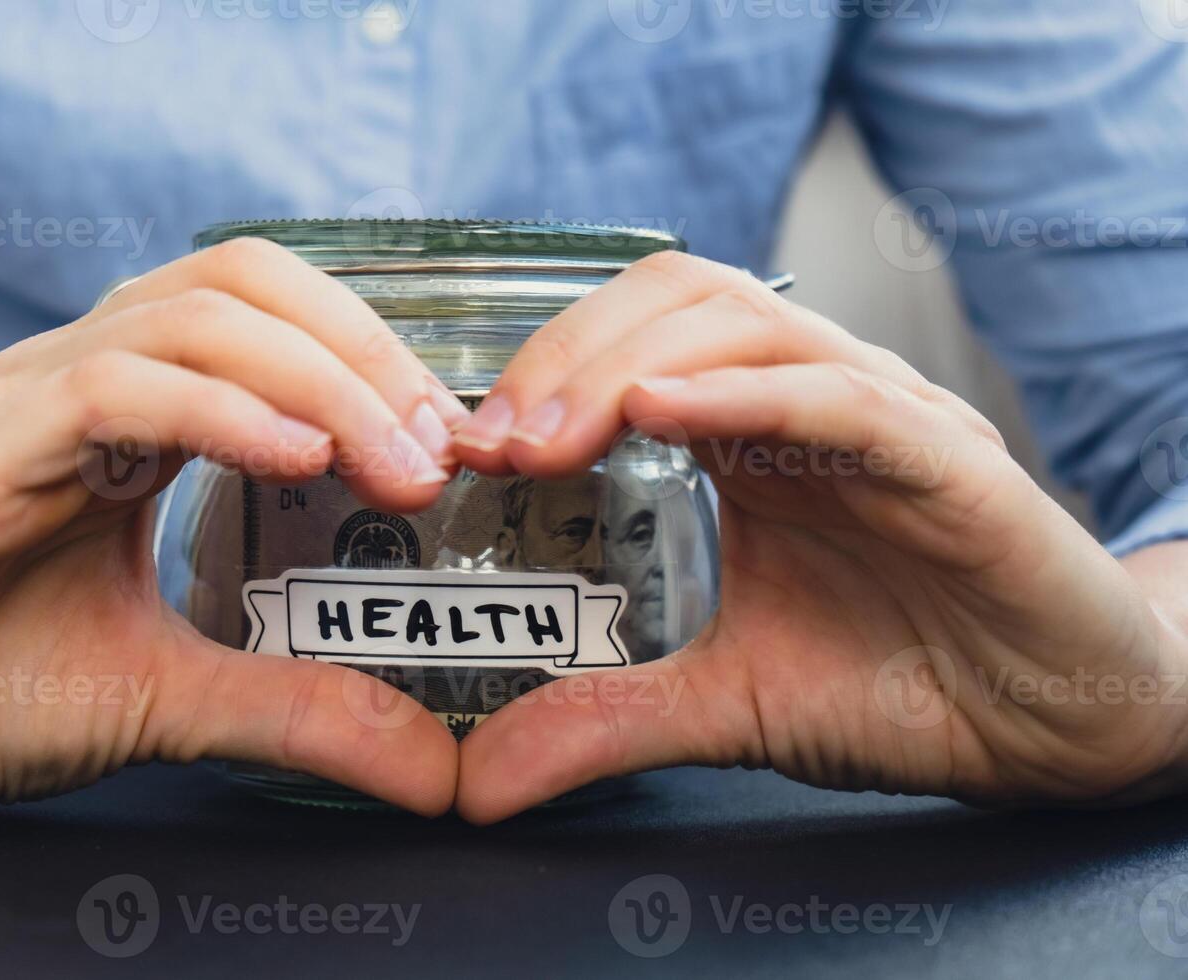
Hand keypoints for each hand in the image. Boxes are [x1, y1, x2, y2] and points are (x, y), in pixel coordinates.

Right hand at [0, 237, 468, 814]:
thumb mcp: (173, 697)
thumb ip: (296, 710)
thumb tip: (428, 766)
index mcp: (131, 411)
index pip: (268, 316)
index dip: (371, 357)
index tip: (447, 444)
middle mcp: (79, 380)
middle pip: (244, 283)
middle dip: (363, 351)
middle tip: (440, 447)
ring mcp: (22, 405)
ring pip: (190, 317)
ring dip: (316, 377)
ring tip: (392, 460)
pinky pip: (110, 389)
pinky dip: (218, 411)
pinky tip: (295, 458)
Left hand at [453, 253, 1187, 822]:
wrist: (1055, 727)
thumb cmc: (905, 684)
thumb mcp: (724, 702)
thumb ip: (607, 719)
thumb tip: (481, 781)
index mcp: (751, 439)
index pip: (635, 343)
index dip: (543, 373)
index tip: (469, 450)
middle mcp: (808, 403)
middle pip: (676, 303)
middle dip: (568, 355)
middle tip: (494, 441)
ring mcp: (880, 418)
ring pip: (747, 326)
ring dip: (630, 364)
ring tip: (552, 434)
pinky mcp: (948, 460)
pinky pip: (840, 399)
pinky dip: (744, 395)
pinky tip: (664, 414)